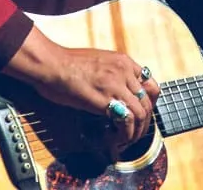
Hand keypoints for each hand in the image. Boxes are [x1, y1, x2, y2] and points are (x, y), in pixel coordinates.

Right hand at [3, 27, 160, 147]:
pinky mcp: (105, 101)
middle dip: (144, 121)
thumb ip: (112, 73)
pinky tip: (116, 139)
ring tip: (126, 140)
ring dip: (136, 132)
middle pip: (147, 102)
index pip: (150, 85)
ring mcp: (116, 86)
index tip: (140, 114)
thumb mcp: (98, 62)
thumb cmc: (66, 64)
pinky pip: (127, 121)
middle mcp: (124, 72)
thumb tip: (116, 90)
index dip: (148, 104)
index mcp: (123, 62)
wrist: (51, 64)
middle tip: (134, 132)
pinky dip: (125, 134)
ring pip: (141, 114)